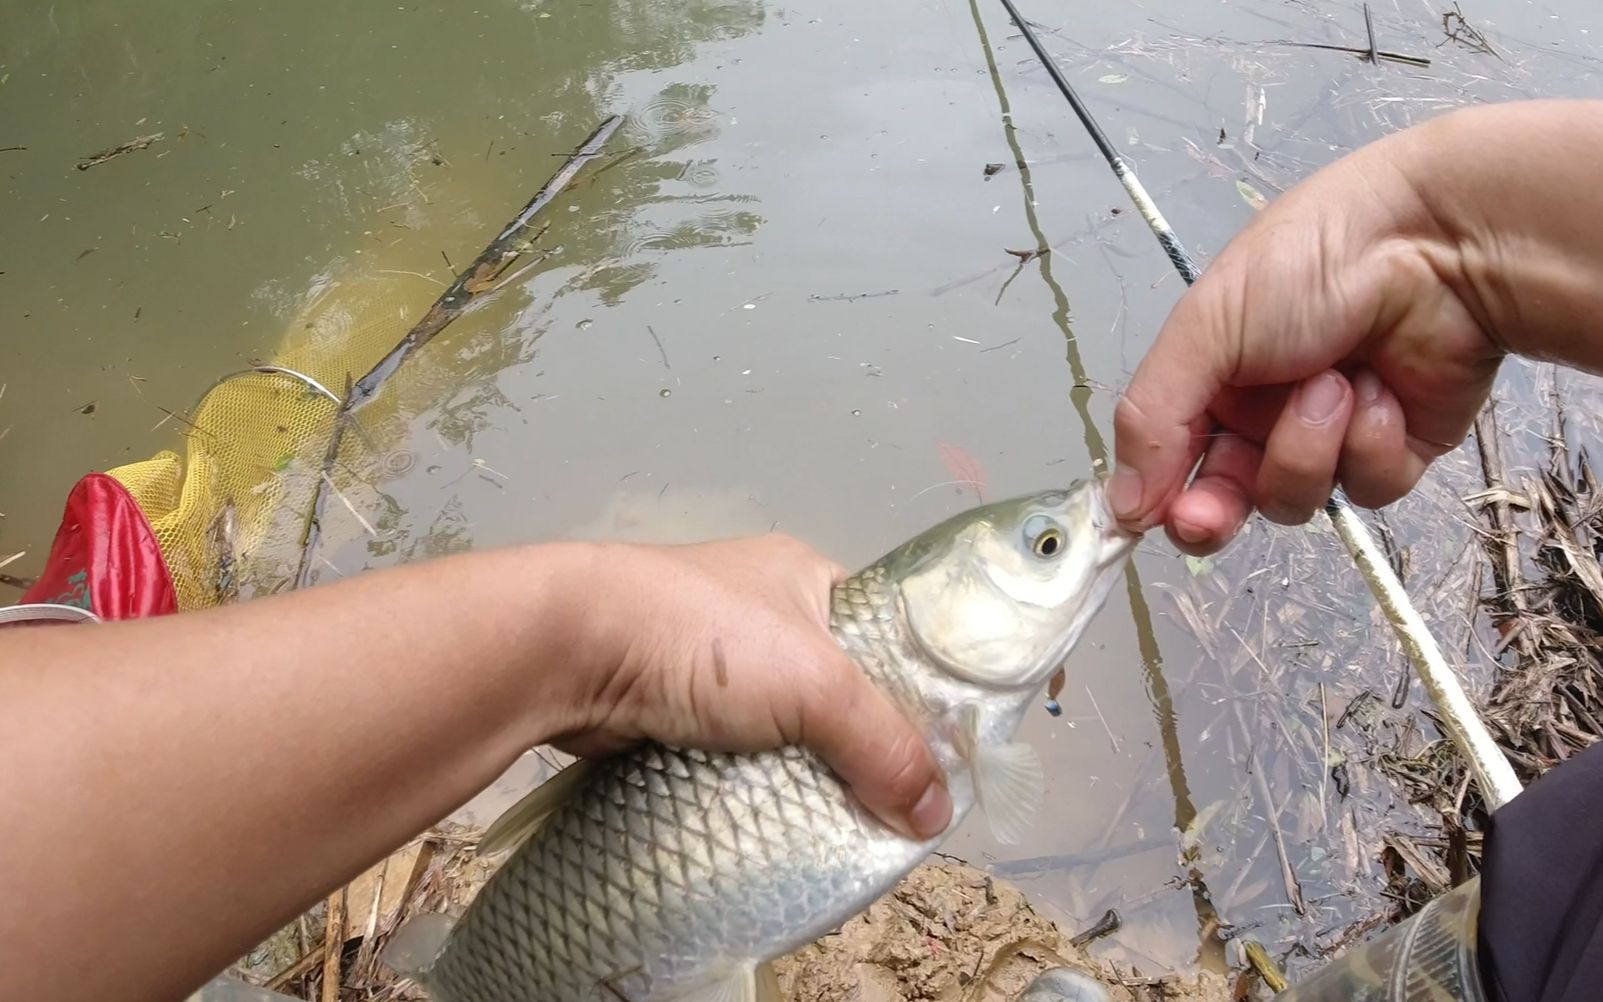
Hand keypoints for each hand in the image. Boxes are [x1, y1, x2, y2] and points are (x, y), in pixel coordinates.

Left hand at [550, 535, 952, 840]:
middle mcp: (764, 615)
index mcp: (807, 579)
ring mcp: (714, 666)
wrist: (570, 651)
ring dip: (804, 779)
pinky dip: (752, 794)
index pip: (887, 637)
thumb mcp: (817, 685)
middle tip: (894, 812)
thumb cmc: (705, 641)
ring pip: (784, 735)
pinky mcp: (675, 713)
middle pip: (837, 695)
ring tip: (841, 833)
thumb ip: (885, 746)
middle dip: (859, 751)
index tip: (941, 761)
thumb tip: (939, 816)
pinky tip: (776, 829)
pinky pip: (734, 761)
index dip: (918, 695)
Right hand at [1110, 118, 1505, 554]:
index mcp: (1212, 379)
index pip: (1169, 460)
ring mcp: (1332, 438)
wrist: (1436, 241)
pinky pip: (1366, 488)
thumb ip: (1153, 417)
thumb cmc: (1306, 264)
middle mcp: (1265, 414)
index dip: (1157, 495)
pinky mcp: (1397, 452)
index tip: (1146, 518)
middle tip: (1210, 515)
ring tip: (1335, 380)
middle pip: (1226, 499)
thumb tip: (1118, 508)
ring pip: (1295, 497)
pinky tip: (1384, 387)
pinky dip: (1370, 441)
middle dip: (1216, 509)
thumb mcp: (1205, 327)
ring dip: (1307, 443)